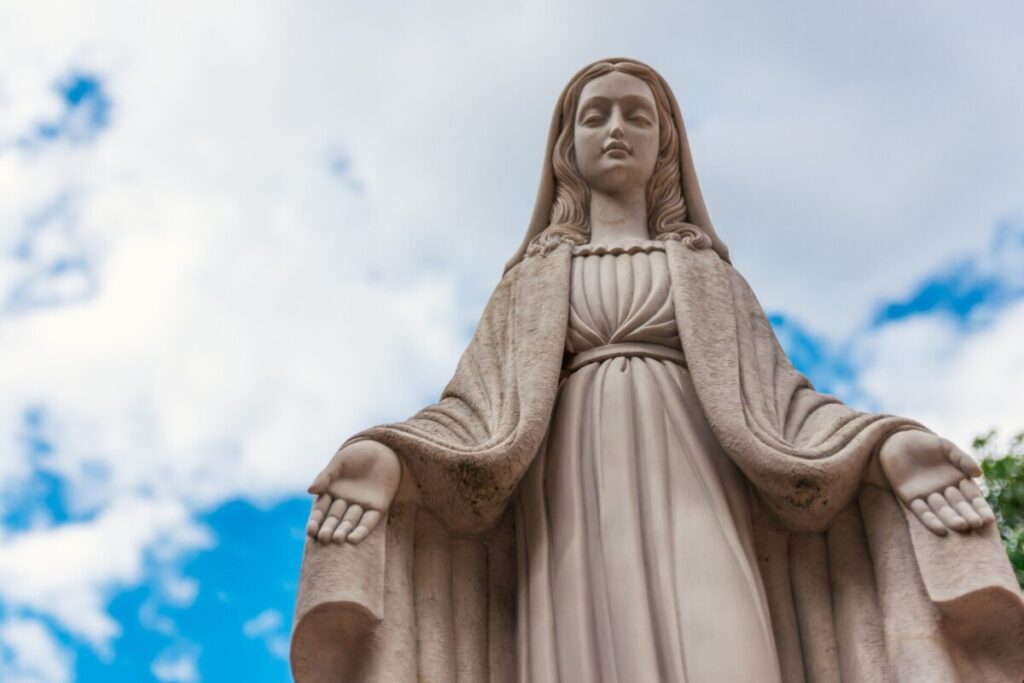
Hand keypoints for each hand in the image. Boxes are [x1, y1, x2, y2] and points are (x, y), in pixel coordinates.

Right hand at [305, 439, 400, 544]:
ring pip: (350, 522)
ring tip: (337, 540)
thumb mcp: (340, 462)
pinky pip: (368, 522)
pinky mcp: (377, 508)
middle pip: (335, 519)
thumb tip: (310, 490)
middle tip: (324, 538)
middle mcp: (345, 502)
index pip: (321, 511)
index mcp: (332, 493)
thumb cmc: (358, 454)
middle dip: (329, 529)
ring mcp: (361, 506)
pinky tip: (353, 539)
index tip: (310, 531)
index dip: (316, 521)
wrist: (383, 449)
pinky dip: (361, 531)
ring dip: (344, 531)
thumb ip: (326, 476)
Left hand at [879, 429, 995, 535]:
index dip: (980, 508)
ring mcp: (928, 497)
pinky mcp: (910, 500)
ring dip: (951, 519)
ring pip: (942, 511)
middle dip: (968, 515)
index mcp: (958, 481)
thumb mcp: (946, 447)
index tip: (989, 518)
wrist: (896, 441)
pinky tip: (940, 530)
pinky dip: (930, 521)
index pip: (973, 498)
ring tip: (961, 526)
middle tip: (976, 524)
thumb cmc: (925, 443)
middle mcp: (945, 492)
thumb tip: (979, 474)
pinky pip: (922, 513)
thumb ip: (962, 459)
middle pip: (959, 507)